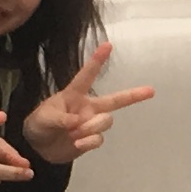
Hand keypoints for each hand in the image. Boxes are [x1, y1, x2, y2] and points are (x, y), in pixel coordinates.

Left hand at [19, 41, 157, 168]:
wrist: (39, 147)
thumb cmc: (40, 124)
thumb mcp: (43, 118)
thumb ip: (59, 119)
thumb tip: (76, 122)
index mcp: (75, 95)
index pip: (87, 75)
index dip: (97, 60)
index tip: (108, 45)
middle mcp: (88, 107)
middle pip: (115, 100)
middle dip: (134, 95)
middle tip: (151, 90)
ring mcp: (91, 123)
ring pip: (106, 121)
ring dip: (90, 128)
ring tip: (73, 134)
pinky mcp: (91, 139)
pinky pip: (99, 139)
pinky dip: (88, 142)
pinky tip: (76, 143)